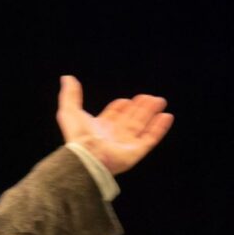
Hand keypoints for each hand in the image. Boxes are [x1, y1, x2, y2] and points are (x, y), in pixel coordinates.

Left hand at [56, 75, 173, 175]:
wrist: (87, 156)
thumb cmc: (77, 137)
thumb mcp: (69, 111)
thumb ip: (70, 95)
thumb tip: (67, 78)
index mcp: (100, 129)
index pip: (113, 116)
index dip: (120, 107)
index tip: (126, 100)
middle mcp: (114, 136)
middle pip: (130, 119)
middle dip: (140, 107)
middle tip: (149, 97)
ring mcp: (126, 144)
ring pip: (142, 126)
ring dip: (151, 113)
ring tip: (159, 101)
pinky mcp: (136, 151)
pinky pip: (151, 138)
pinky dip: (159, 128)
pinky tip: (166, 116)